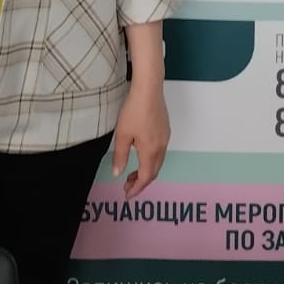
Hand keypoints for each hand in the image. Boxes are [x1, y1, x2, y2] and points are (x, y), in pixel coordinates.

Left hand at [112, 81, 169, 198]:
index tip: (127, 194)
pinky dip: (150, 160)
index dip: (136, 188)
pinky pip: (160, 152)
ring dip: (146, 171)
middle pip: (153, 172)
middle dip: (141, 182)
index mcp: (150, 151)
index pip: (145, 177)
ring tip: (132, 173)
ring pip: (158, 162)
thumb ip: (120, 156)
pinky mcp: (165, 129)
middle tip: (127, 186)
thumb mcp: (122, 135)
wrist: (149, 89)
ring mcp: (165, 138)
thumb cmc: (134, 111)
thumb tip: (118, 172)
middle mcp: (161, 147)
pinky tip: (141, 155)